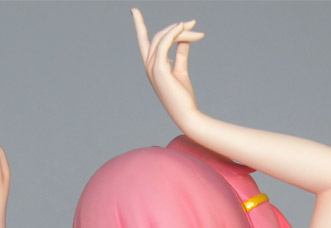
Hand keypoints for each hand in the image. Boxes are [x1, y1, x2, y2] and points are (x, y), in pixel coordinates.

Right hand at [131, 8, 203, 129]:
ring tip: (197, 30)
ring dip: (181, 31)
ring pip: (163, 38)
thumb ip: (180, 52)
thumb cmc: (183, 97)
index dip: (138, 25)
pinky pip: (164, 43)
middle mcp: (148, 66)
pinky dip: (173, 33)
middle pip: (159, 36)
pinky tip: (183, 27)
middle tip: (195, 24)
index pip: (143, 42)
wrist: (186, 114)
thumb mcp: (181, 70)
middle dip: (177, 28)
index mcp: (152, 67)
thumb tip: (184, 36)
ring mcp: (151, 68)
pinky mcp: (158, 69)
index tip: (134, 10)